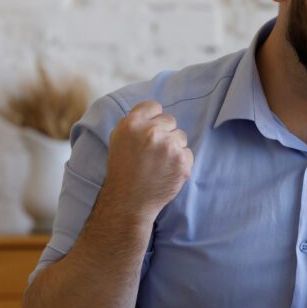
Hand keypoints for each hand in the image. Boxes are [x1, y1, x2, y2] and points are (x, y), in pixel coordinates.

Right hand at [102, 100, 192, 219]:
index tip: (149, 132)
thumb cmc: (123, 170)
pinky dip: (180, 162)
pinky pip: (187, 152)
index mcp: (132, 123)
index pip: (154, 106)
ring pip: (180, 136)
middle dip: (164, 133)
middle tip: (153, 152)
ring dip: (174, 147)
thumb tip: (154, 112)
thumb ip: (135, 122)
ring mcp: (168, 146)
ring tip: (159, 163)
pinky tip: (167, 171)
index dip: (153, 119)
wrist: (128, 201)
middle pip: (170, 120)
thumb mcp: (118, 139)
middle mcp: (151, 131)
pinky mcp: (182, 160)